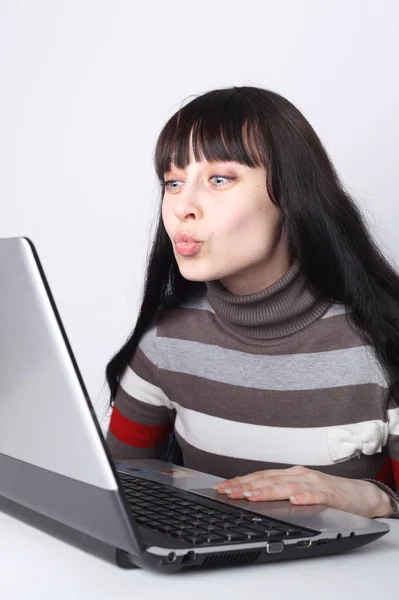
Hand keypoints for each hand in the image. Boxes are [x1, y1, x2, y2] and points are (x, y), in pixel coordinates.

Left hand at [214, 465, 393, 517]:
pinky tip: (295, 500)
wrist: (361, 494)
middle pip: (269, 479)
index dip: (241, 481)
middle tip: (228, 492)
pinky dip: (305, 497)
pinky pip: (317, 496)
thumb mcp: (300, 491)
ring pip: (288, 486)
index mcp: (291, 474)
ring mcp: (315, 483)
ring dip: (268, 491)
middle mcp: (300, 475)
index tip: (223, 487)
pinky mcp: (331, 495)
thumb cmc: (329, 494)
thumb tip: (251, 496)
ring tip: (252, 496)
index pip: (261, 476)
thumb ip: (280, 492)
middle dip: (246, 486)